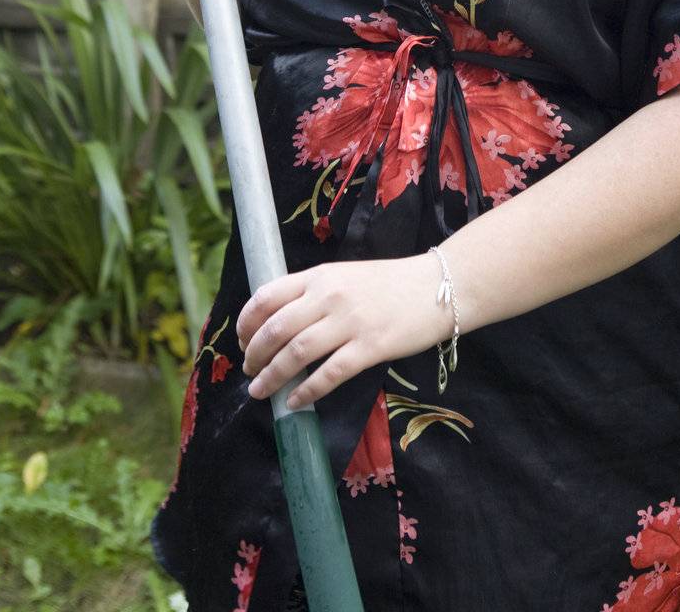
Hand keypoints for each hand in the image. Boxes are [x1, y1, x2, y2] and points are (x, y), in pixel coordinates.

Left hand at [236, 254, 445, 410]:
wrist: (438, 287)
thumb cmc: (390, 283)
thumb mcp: (345, 276)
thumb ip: (314, 293)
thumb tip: (279, 322)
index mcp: (319, 276)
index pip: (266, 297)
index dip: (246, 323)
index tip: (241, 341)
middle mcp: (328, 296)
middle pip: (275, 329)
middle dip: (254, 355)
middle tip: (249, 371)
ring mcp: (349, 322)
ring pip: (295, 354)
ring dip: (271, 377)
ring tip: (260, 391)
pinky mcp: (370, 347)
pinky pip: (328, 374)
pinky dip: (306, 391)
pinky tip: (295, 402)